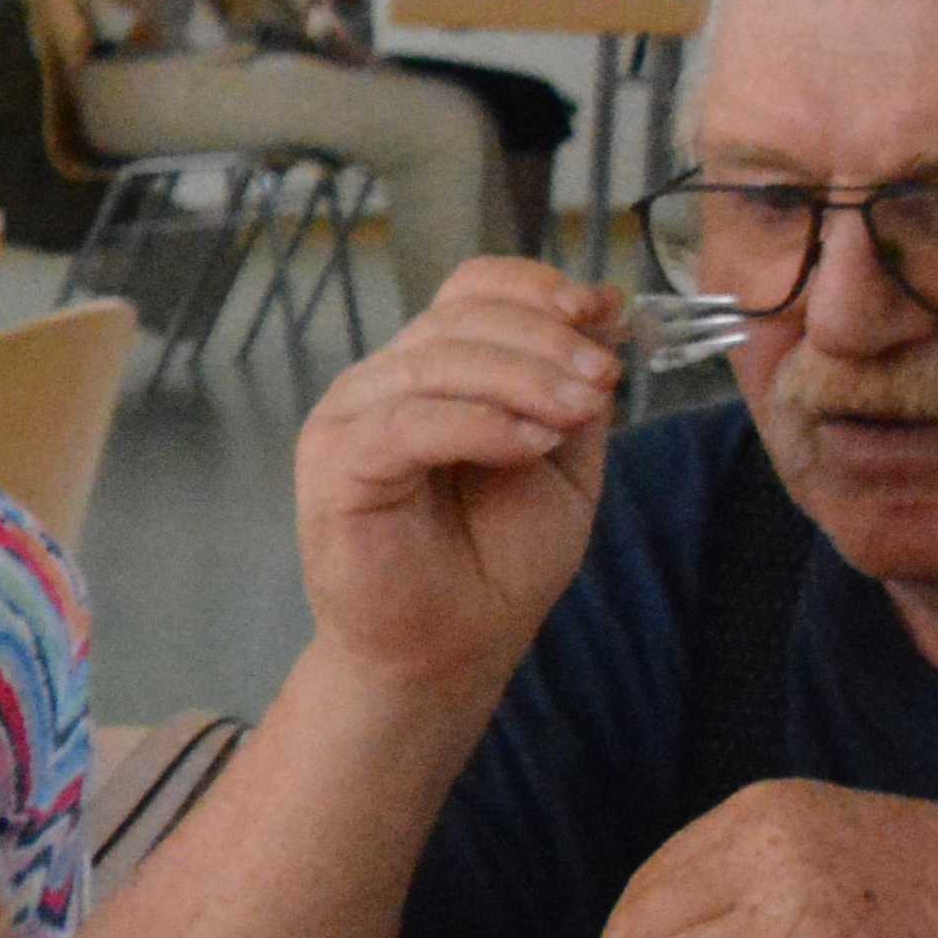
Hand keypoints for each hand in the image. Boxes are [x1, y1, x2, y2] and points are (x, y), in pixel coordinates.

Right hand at [288, 260, 623, 694]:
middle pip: (458, 317)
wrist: (450, 651)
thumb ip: (573, 390)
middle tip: (603, 381)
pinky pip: (408, 421)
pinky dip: (480, 424)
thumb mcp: (563, 459)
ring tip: (578, 413)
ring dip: (524, 379)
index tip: (602, 311)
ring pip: (435, 361)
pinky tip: (530, 445)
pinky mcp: (335, 468)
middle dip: (545, 339)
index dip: (534, 286)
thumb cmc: (495, 563)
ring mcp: (348, 421)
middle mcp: (380, 384)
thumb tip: (603, 315)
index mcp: (429, 372)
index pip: (469, 289)